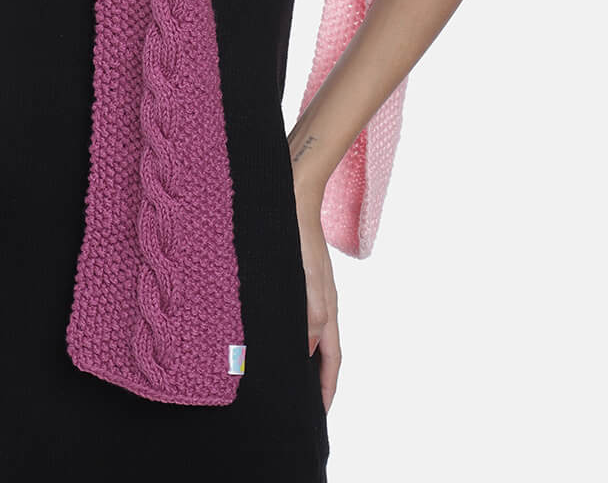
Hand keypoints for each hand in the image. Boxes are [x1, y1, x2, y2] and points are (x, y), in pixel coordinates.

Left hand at [293, 178, 340, 412]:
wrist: (294, 193)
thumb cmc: (297, 233)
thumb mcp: (304, 276)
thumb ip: (310, 313)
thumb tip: (308, 349)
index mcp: (326, 308)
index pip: (331, 358)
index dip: (327, 388)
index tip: (319, 414)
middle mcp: (321, 303)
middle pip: (323, 351)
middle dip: (317, 379)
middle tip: (304, 404)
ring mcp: (311, 290)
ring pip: (310, 334)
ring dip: (303, 358)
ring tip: (289, 376)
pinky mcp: (298, 278)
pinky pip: (299, 315)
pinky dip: (293, 333)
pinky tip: (276, 333)